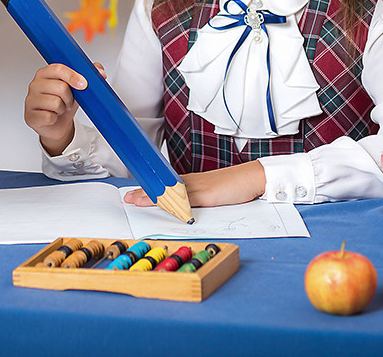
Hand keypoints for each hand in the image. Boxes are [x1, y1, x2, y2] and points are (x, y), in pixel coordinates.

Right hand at [24, 63, 104, 156]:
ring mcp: (30, 100)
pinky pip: (49, 117)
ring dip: (63, 109)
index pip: (57, 69)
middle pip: (60, 87)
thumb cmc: (64, 103)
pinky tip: (52, 117)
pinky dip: (55, 119)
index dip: (72, 76)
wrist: (56, 125)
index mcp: (45, 73)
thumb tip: (99, 71)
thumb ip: (88, 76)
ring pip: (56, 103)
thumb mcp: (77, 89)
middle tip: (68, 101)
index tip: (84, 84)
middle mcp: (35, 84)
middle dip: (70, 97)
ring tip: (59, 109)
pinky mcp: (30, 116)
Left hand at [122, 161, 265, 208]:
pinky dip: (170, 201)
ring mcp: (199, 187)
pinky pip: (184, 198)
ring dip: (150, 196)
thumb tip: (188, 206)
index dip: (151, 188)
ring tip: (134, 200)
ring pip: (169, 191)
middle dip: (144, 191)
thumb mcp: (216, 193)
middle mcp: (193, 182)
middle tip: (127, 196)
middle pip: (164, 186)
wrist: (255, 177)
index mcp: (195, 181)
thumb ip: (201, 198)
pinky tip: (160, 204)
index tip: (136, 191)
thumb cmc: (238, 185)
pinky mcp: (207, 195)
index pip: (167, 184)